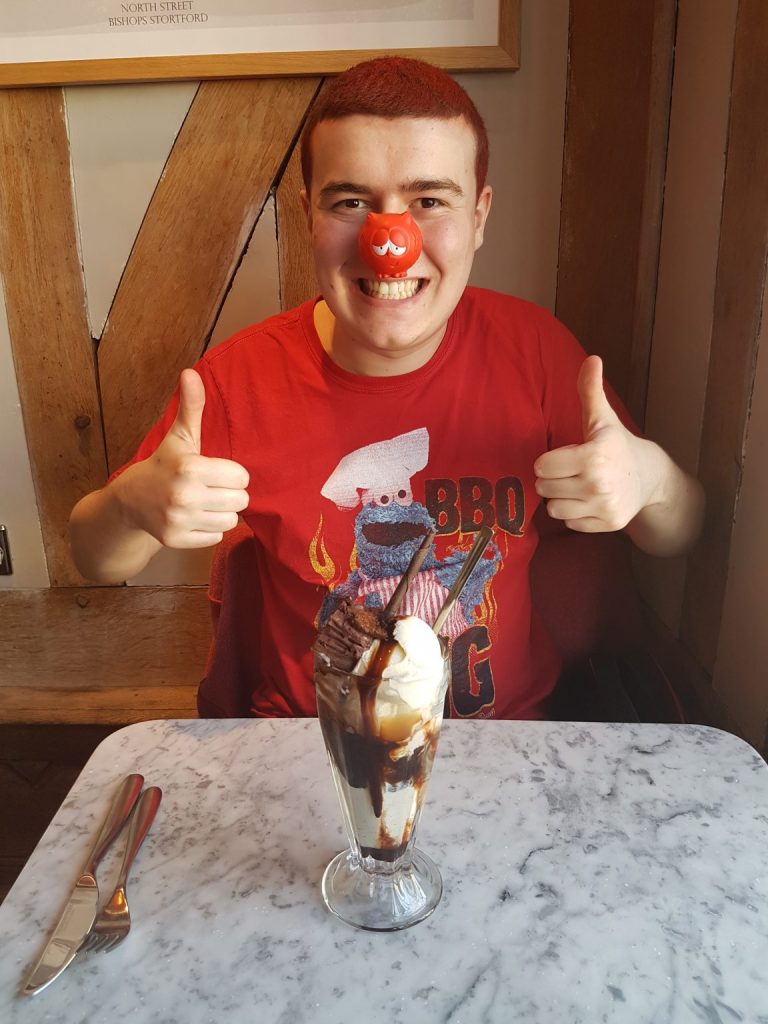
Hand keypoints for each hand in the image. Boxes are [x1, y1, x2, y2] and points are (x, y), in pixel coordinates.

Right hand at [116, 368, 249, 547]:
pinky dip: (209, 530)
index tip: (215, 471)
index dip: (231, 474)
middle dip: (229, 494)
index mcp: (190, 467)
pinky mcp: (177, 541)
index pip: (241, 477)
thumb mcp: (179, 437)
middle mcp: (184, 496)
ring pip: (231, 521)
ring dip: (222, 513)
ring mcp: (179, 520)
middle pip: (241, 501)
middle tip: (210, 488)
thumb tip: (191, 372)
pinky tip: (194, 518)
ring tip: (204, 503)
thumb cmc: (163, 465)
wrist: (128, 502)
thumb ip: (191, 407)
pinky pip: (217, 538)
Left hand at [533, 356, 652, 532]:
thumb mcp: (602, 418)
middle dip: (553, 479)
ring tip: (578, 486)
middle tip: (572, 471)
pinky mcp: (608, 524)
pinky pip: (570, 523)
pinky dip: (575, 513)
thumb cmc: (617, 445)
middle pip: (545, 488)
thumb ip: (590, 390)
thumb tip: (592, 358)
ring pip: (554, 508)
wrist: (651, 477)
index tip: (565, 456)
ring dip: (561, 498)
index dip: (549, 460)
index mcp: (594, 455)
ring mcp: (604, 506)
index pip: (542, 466)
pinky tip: (589, 500)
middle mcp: (599, 483)